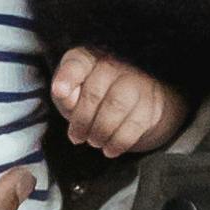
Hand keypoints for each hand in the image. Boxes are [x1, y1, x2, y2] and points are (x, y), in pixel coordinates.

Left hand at [53, 45, 184, 159]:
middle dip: (82, 121)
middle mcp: (114, 65)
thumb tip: (63, 93)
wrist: (137, 106)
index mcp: (89, 60)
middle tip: (78, 137)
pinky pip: (134, 124)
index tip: (59, 91)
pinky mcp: (151, 103)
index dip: (68, 77)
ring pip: (115, 107)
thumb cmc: (95, 100)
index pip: (78, 63)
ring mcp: (136, 82)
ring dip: (100, 132)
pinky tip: (110, 149)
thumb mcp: (74, 97)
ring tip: (94, 142)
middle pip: (94, 93)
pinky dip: (118, 142)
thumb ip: (65, 95)